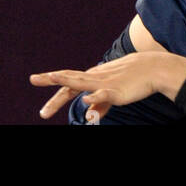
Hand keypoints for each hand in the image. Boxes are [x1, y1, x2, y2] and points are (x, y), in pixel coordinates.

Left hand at [30, 53, 164, 122]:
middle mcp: (94, 78)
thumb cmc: (131, 80)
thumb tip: (89, 115)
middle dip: (50, 80)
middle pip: (69, 80)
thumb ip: (100, 104)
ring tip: (52, 77)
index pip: (68, 81)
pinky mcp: (115, 91)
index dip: (52, 82)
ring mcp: (104, 83)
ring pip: (82, 80)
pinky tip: (86, 100)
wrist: (152, 69)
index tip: (34, 79)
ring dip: (66, 79)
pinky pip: (103, 94)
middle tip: (33, 78)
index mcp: (92, 78)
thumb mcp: (112, 94)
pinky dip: (94, 97)